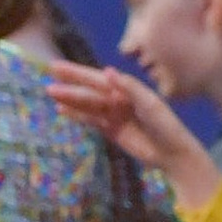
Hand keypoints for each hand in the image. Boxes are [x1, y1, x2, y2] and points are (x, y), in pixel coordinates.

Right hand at [49, 61, 221, 214]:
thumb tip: (107, 71)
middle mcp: (117, 99)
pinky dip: (76, 115)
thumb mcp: (150, 104)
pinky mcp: (110, 130)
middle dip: (70, 84)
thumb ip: (129, 87)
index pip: (98, 78)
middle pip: (89, 90)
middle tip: (49, 77)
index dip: (79, 73)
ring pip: (87, 105)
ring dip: (70, 99)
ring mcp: (113, 115)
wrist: (172, 153)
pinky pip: (90, 120)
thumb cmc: (165, 126)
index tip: (60, 67)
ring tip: (50, 93)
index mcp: (126, 90)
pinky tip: (62, 111)